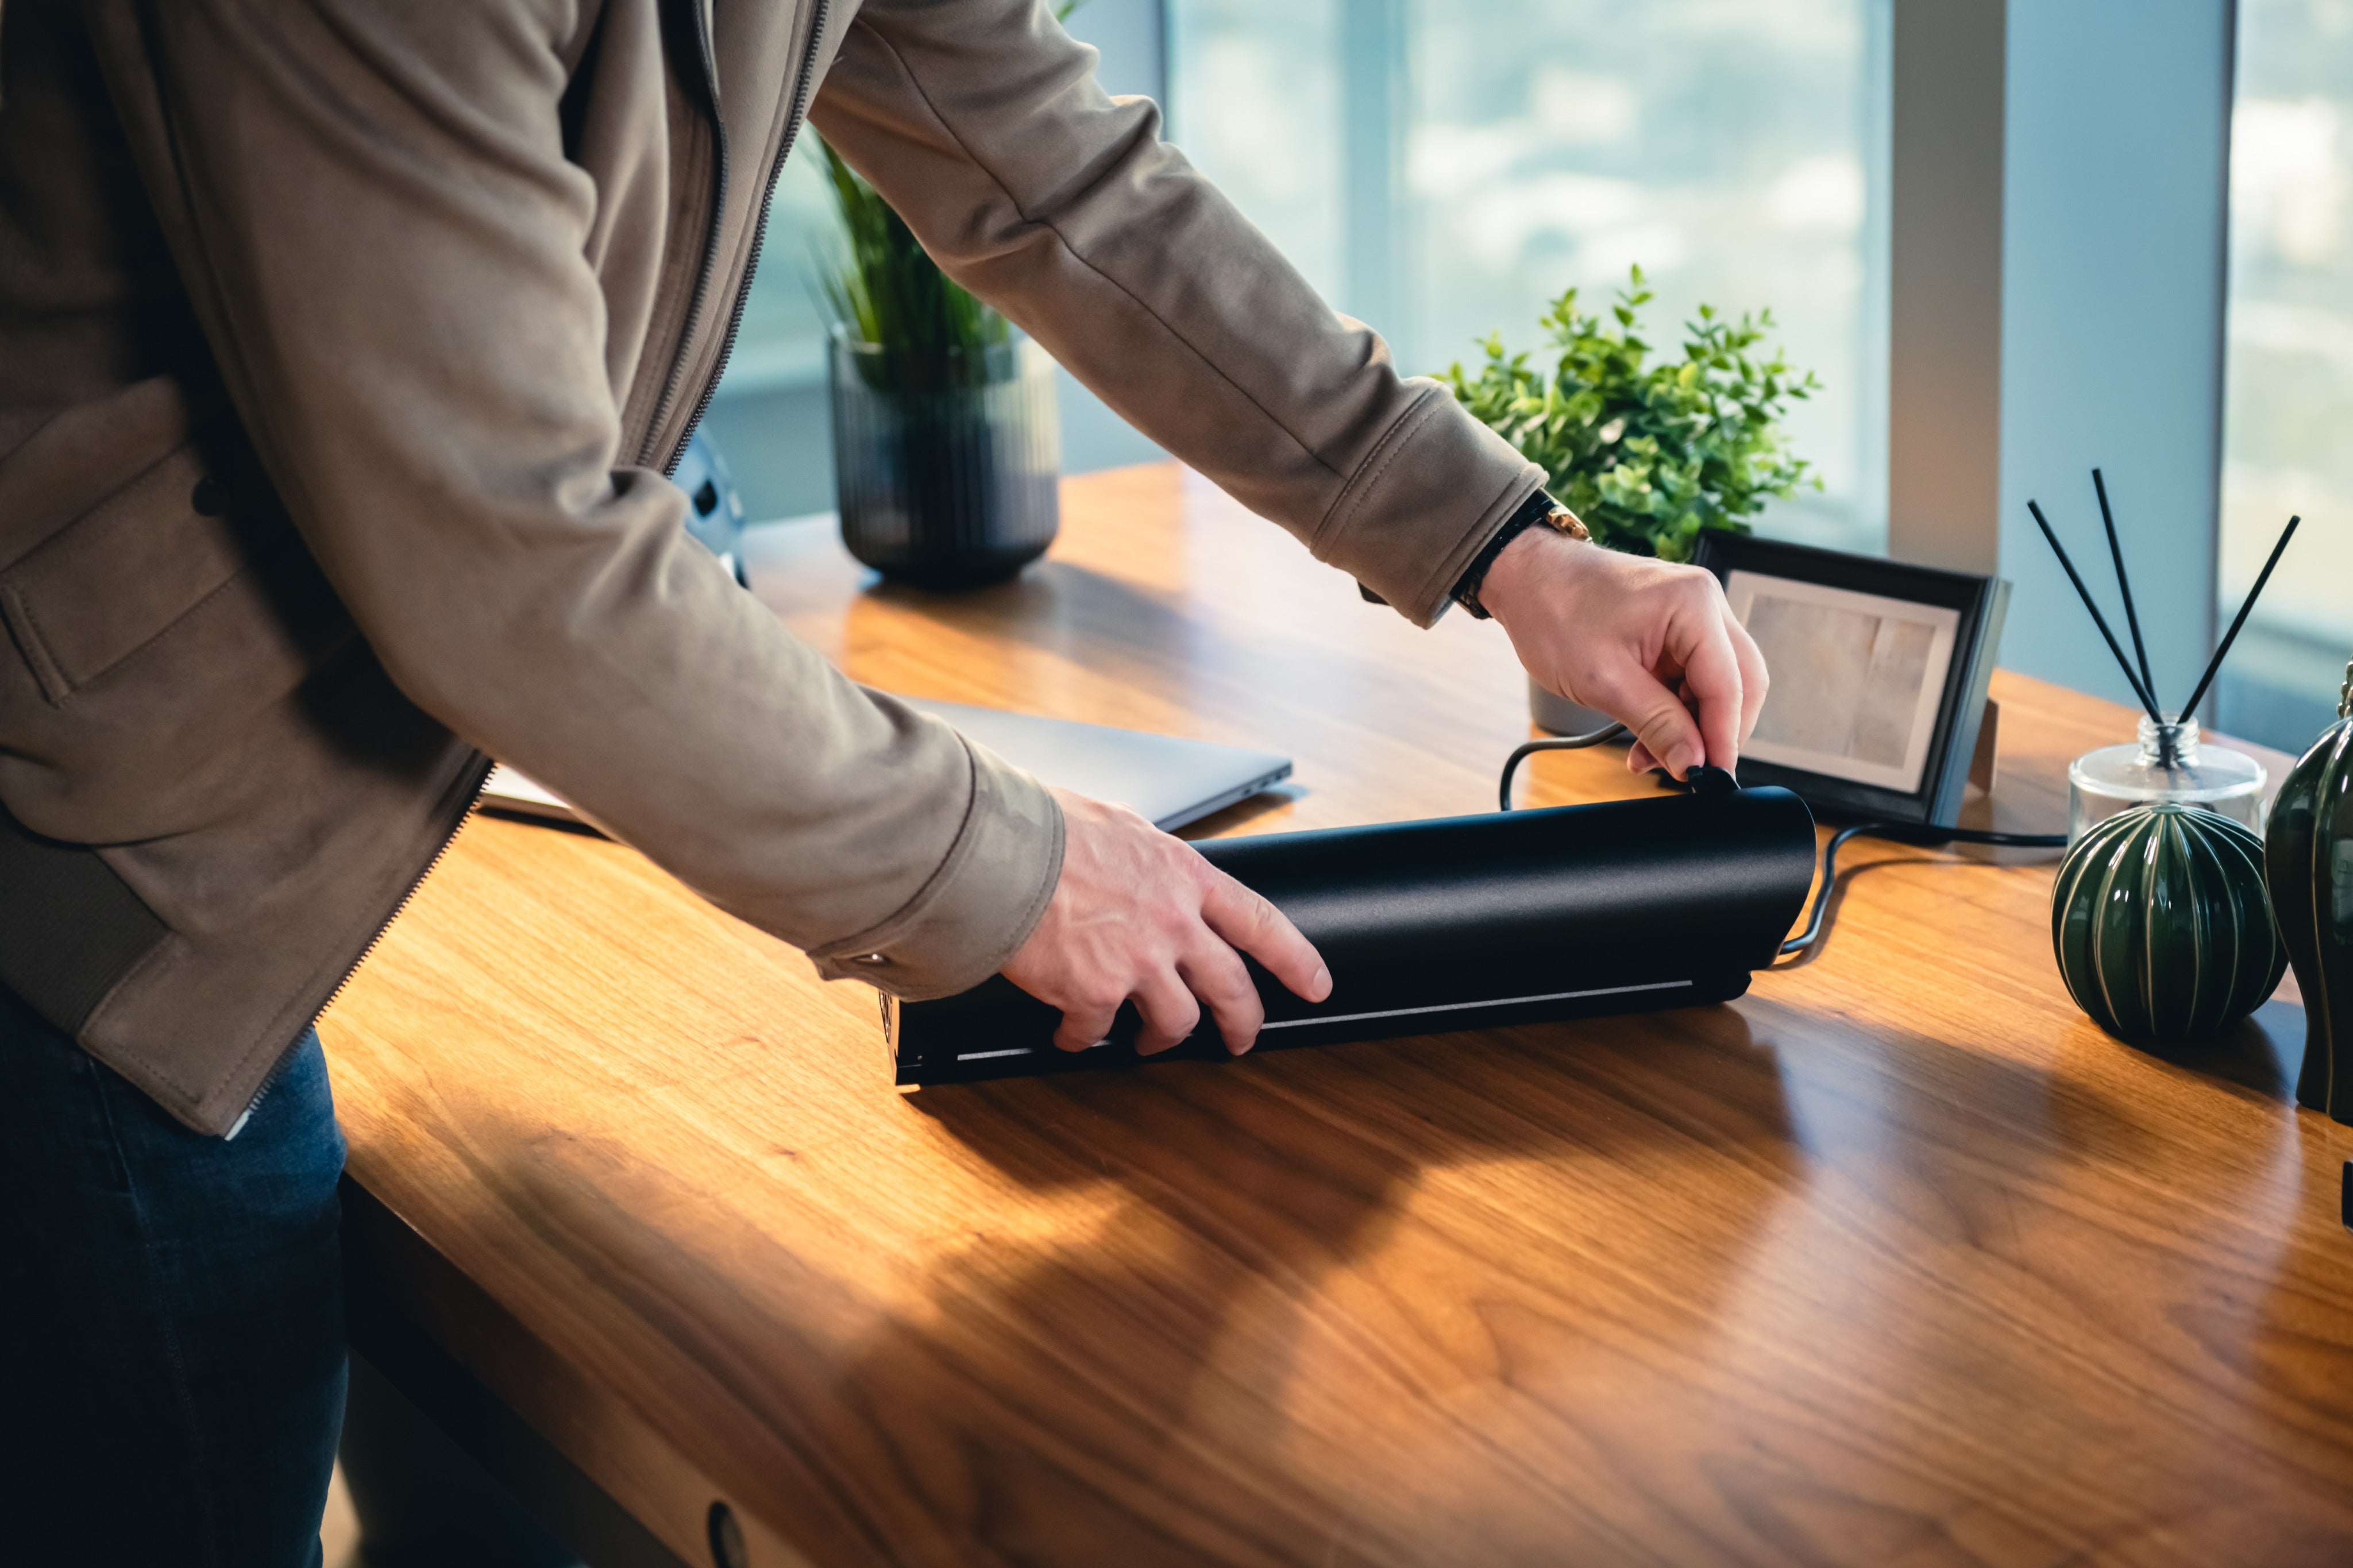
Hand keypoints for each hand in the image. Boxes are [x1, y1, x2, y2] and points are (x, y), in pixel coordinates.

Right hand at [1002, 788, 1332, 1054]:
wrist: (1000, 851)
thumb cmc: (1048, 828)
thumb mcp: (1123, 829)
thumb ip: (1151, 863)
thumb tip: (1149, 875)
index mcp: (1186, 876)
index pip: (1262, 923)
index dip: (1297, 960)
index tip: (1316, 984)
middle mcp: (1173, 923)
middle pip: (1231, 987)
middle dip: (1243, 1022)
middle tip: (1240, 1039)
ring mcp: (1138, 963)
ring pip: (1176, 1022)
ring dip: (1164, 1039)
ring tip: (1148, 1040)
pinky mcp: (1093, 993)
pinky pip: (1098, 1032)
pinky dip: (1085, 1038)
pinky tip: (1073, 1034)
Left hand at [1477, 526, 1767, 777]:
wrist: (1526, 578)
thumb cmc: (1554, 612)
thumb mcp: (1603, 680)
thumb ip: (1657, 724)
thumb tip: (1694, 764)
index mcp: (1693, 604)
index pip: (1729, 685)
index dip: (1723, 740)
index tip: (1713, 780)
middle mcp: (1704, 603)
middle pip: (1740, 683)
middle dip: (1715, 733)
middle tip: (1687, 771)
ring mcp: (1693, 615)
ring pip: (1719, 684)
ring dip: (1691, 727)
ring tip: (1649, 756)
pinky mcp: (1678, 629)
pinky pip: (1694, 678)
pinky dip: (1676, 711)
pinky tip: (1648, 736)